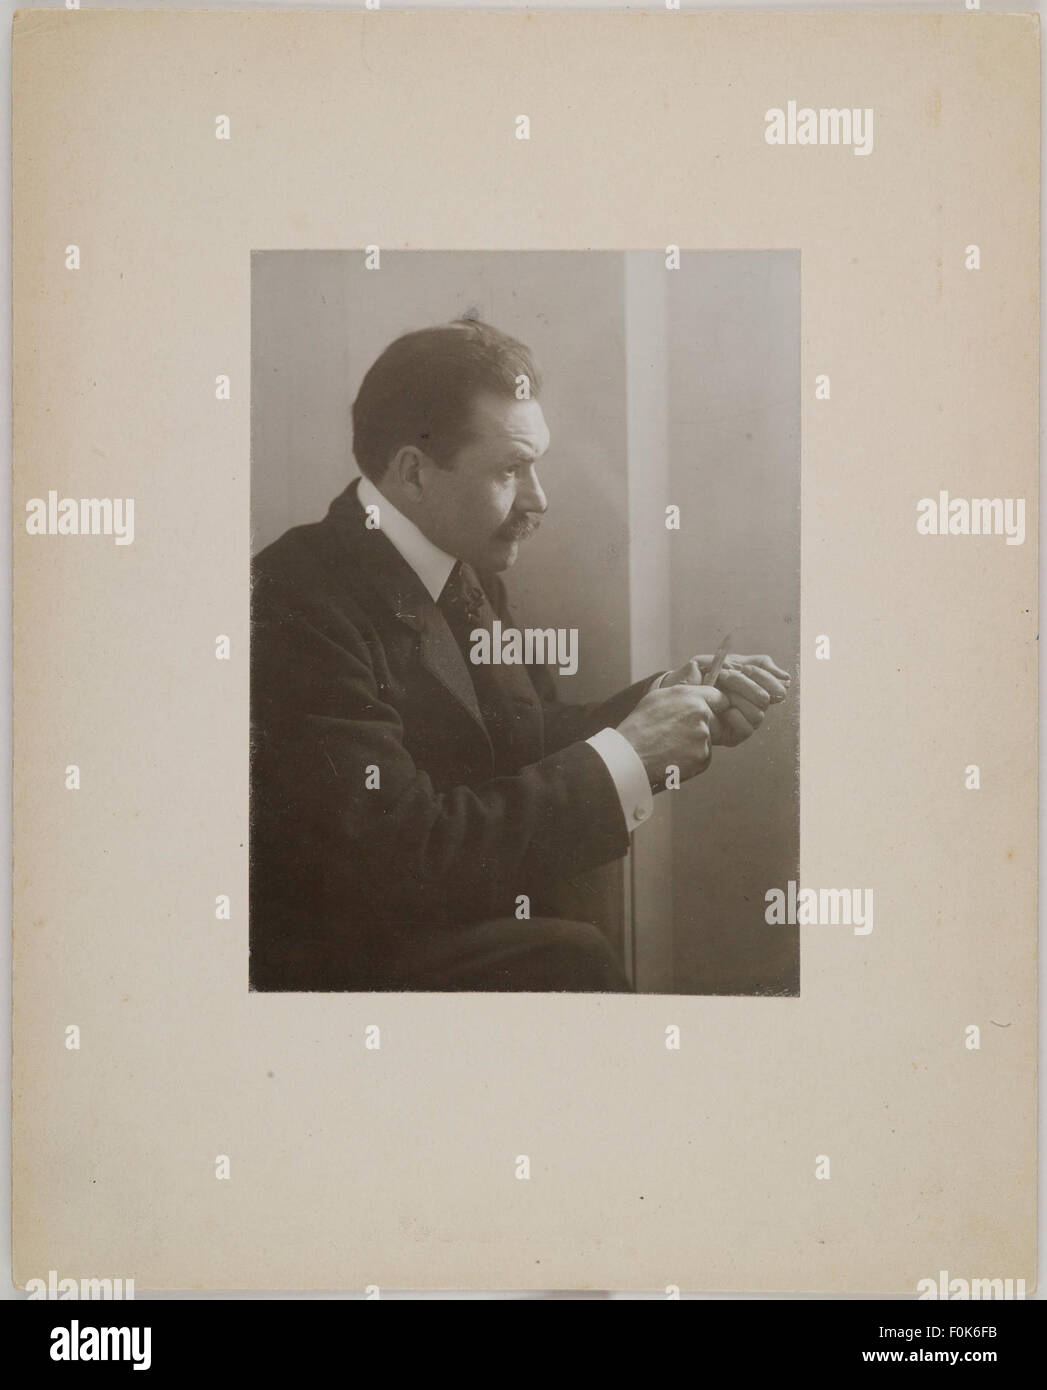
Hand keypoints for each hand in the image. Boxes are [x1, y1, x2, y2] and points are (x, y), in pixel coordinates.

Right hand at [616, 683, 730, 787]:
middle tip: (682, 734)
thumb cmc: (639, 726)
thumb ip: (684, 694)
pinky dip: (692, 759)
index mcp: (690, 696)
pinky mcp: (702, 757)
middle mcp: (701, 714)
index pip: (720, 698)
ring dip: (697, 744)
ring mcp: (703, 737)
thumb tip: (696, 695)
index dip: (714, 706)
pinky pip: (703, 757)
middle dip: (706, 727)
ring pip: (709, 740)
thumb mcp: (658, 697)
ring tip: (672, 746)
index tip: (708, 712)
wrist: (631, 754)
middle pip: (717, 721)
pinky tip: (674, 756)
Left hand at [662, 653, 790, 746]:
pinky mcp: (735, 735)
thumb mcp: (727, 660)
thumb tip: (786, 677)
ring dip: (738, 698)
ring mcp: (745, 720)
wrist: (675, 689)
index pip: (778, 685)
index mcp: (755, 686)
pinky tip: (722, 711)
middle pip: (767, 697)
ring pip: (759, 713)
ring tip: (719, 692)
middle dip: (745, 684)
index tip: (743, 667)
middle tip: (724, 675)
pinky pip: (747, 729)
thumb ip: (758, 664)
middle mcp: (754, 704)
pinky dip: (735, 717)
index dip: (764, 676)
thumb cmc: (699, 674)